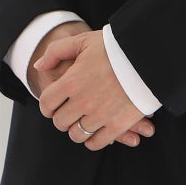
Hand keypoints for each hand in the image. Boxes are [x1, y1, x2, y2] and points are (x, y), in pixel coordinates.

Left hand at [35, 27, 148, 152]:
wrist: (147, 56)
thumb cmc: (114, 47)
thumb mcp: (82, 41)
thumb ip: (56, 52)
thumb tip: (38, 66)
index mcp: (71, 81)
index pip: (46, 104)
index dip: (47, 106)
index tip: (54, 105)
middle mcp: (82, 102)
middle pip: (60, 122)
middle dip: (62, 117)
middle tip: (70, 111)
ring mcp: (100, 115)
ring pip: (77, 135)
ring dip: (77, 129)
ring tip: (83, 120)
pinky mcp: (117, 125)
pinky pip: (96, 142)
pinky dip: (93, 140)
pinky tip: (95, 131)